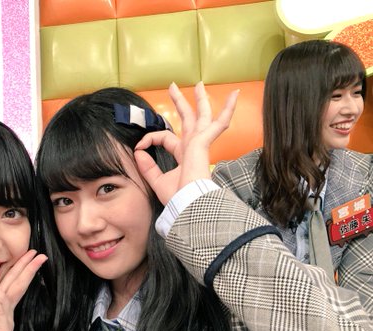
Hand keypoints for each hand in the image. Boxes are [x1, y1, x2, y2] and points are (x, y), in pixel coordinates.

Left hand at [0, 250, 47, 330]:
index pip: (8, 283)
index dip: (17, 268)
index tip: (26, 255)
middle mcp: (3, 310)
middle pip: (16, 284)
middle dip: (27, 268)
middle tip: (37, 254)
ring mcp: (4, 319)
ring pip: (12, 294)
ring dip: (20, 276)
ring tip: (29, 261)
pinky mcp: (2, 330)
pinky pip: (0, 313)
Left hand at [134, 82, 238, 204]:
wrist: (188, 204)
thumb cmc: (177, 198)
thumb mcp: (156, 180)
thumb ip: (147, 167)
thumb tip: (137, 151)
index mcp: (183, 156)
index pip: (165, 138)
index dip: (149, 139)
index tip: (138, 147)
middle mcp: (193, 148)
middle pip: (187, 120)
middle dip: (180, 103)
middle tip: (173, 87)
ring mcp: (200, 144)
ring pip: (202, 115)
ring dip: (200, 99)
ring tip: (200, 83)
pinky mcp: (204, 143)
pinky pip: (219, 123)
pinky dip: (227, 109)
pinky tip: (235, 94)